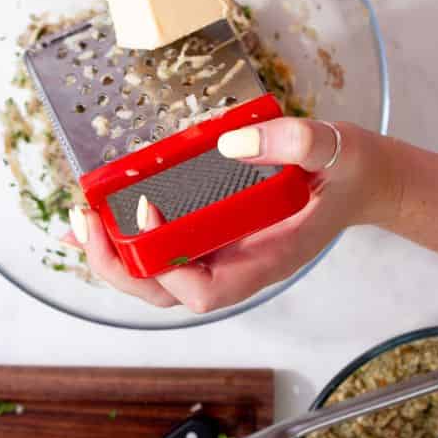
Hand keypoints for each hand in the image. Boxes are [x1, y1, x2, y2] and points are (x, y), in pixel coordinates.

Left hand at [65, 119, 397, 313]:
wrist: (360, 179)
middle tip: (87, 219)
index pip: (204, 290)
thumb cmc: (348, 171)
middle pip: (164, 293)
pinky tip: (94, 219)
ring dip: (111, 254)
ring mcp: (219, 253)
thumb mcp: (335, 148)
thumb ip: (296, 143)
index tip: (148, 209)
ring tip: (77, 221)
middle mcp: (234, 266)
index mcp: (264, 260)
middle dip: (118, 264)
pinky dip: (122, 237)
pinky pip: (158, 248)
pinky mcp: (208, 234)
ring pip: (154, 278)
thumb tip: (231, 144)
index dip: (167, 262)